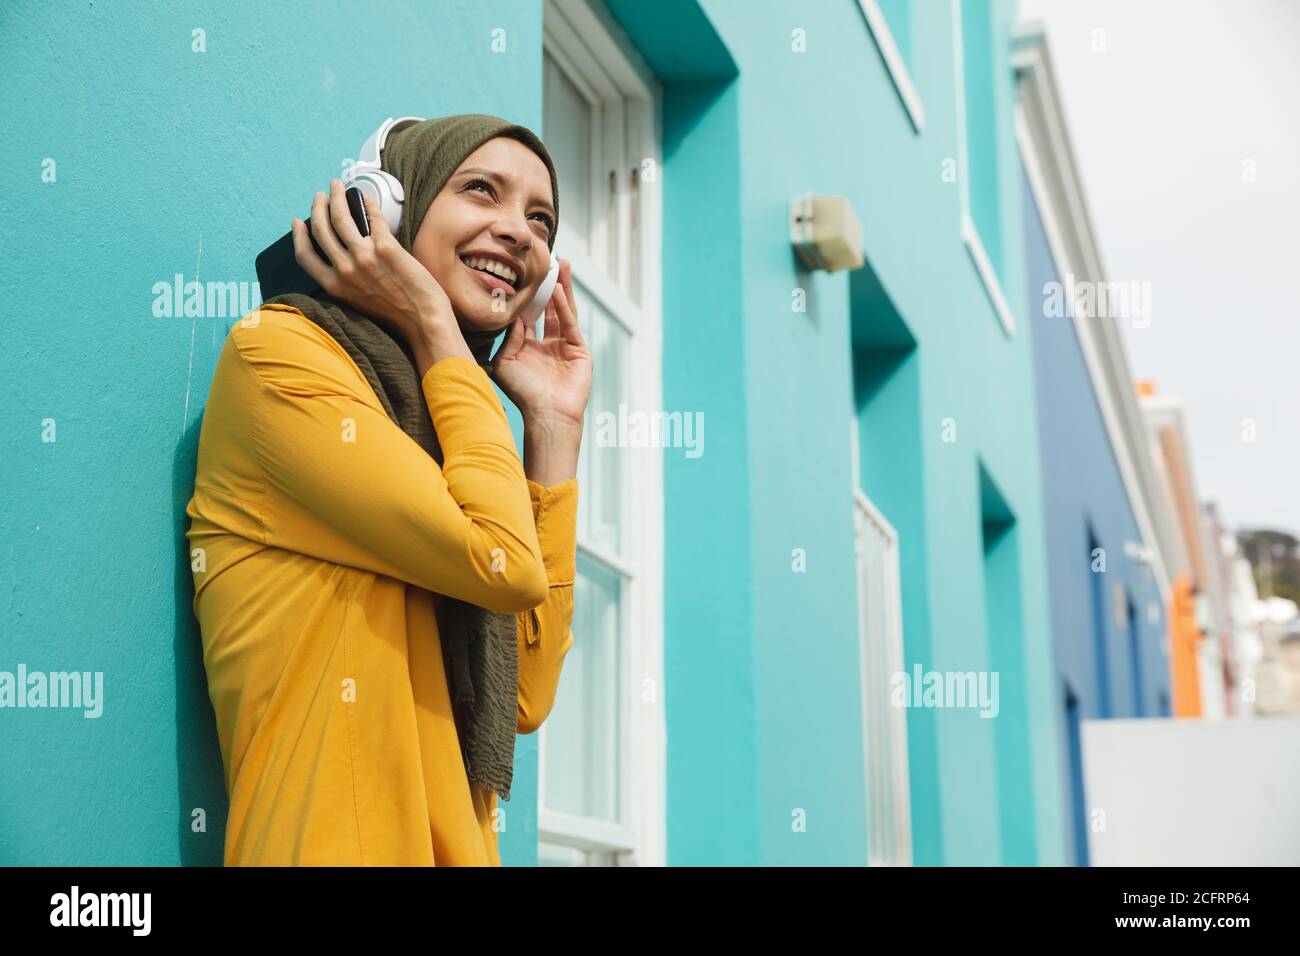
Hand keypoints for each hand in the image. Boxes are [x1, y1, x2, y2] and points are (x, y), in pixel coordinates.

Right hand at [291, 179, 469, 364]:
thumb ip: (346, 282)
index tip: (298, 222)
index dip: (298, 235)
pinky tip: (367, 198)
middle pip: (320, 229)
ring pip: (341, 218)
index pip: (304, 255)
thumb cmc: (397, 316)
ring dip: (336, 197)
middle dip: (317, 207)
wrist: (424, 321)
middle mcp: (344, 270)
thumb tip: (343, 258)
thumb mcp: (358, 303)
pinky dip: (368, 203)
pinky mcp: (386, 247)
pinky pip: (373, 217)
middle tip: (321, 195)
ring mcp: (364, 256)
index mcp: (335, 286)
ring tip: (337, 187)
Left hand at [490, 259, 591, 428]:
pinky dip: (564, 306)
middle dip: (548, 287)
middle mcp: (549, 345)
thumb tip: (515, 317)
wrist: (546, 414)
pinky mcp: (579, 350)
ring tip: (562, 266)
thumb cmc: (524, 394)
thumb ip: (508, 338)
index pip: (530, 316)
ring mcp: (566, 346)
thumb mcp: (505, 363)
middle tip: (547, 263)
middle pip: (549, 309)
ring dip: (562, 288)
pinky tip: (559, 290)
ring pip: (563, 311)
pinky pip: (570, 323)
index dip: (527, 298)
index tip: (522, 277)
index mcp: (530, 348)